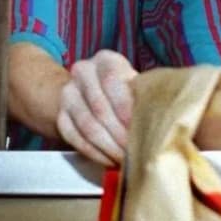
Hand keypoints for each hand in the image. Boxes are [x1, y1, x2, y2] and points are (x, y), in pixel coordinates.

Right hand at [55, 50, 137, 165]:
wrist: (87, 92)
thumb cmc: (121, 91)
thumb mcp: (134, 84)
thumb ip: (143, 96)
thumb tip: (159, 118)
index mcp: (105, 61)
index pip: (112, 82)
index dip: (126, 108)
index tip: (141, 128)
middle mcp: (83, 72)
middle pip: (100, 108)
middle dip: (120, 135)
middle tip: (137, 151)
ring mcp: (68, 94)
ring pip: (88, 126)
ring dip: (109, 147)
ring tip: (125, 159)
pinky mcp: (61, 116)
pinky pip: (75, 138)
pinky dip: (95, 153)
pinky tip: (109, 160)